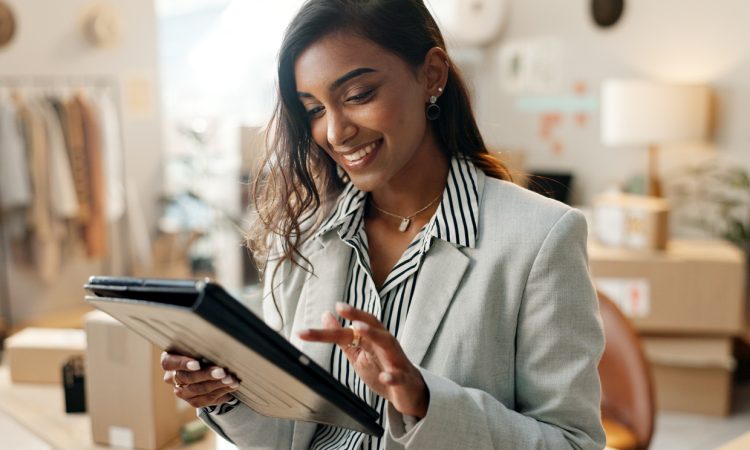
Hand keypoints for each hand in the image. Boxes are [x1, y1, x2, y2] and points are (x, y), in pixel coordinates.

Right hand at [160, 352, 239, 407]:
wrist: (207, 366)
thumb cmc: (201, 350)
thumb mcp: (198, 345)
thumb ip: (202, 345)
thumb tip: (218, 342)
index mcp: (169, 360)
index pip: (169, 363)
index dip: (183, 364)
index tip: (197, 364)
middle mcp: (172, 378)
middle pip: (187, 378)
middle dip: (207, 375)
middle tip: (222, 372)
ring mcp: (182, 392)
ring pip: (198, 390)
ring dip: (217, 384)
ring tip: (231, 379)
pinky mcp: (193, 401)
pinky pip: (206, 399)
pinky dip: (221, 391)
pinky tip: (232, 386)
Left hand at [298, 302, 428, 417]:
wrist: (407, 392)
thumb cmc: (382, 368)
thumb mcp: (358, 352)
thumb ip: (342, 336)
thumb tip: (326, 315)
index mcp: (374, 337)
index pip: (356, 325)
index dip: (344, 316)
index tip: (332, 307)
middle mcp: (385, 344)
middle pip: (372, 326)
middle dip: (357, 315)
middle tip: (341, 308)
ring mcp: (396, 360)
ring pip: (387, 343)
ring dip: (373, 334)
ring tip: (358, 328)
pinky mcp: (403, 380)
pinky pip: (398, 377)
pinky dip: (392, 376)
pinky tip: (384, 377)